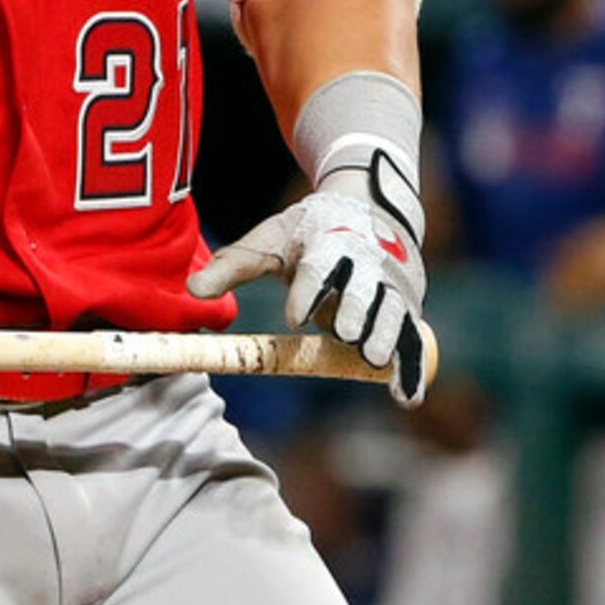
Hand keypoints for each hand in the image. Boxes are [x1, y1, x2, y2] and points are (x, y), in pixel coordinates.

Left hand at [189, 154, 431, 403]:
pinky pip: (413, 341)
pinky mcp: (408, 307)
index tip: (294, 316)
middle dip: (354, 309)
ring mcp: (390, 286)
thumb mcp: (269, 240)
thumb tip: (191, 290)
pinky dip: (411, 369)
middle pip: (362, 289)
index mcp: (327, 243)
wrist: (369, 206)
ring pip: (392, 312)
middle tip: (345, 332)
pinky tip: (405, 398)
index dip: (308, 291)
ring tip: (374, 358)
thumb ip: (233, 266)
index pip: (317, 269)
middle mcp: (365, 263)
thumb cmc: (308, 232)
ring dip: (385, 334)